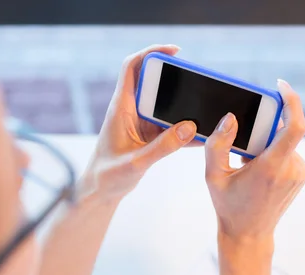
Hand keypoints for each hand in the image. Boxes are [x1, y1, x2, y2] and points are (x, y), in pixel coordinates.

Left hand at [82, 45, 196, 201]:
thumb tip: (190, 127)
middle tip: (198, 81)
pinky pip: (169, 125)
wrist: (99, 191)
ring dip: (183, 106)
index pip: (132, 67)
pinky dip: (184, 128)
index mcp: (121, 108)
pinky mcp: (148, 135)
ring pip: (165, 104)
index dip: (151, 52)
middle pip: (153, 81)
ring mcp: (140, 122)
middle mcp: (130, 110)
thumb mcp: (136, 162)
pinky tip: (201, 134)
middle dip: (175, 78)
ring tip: (204, 109)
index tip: (175, 51)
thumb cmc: (107, 176)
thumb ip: (163, 146)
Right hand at [205, 79, 304, 242]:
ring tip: (249, 165)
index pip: (294, 126)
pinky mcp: (302, 174)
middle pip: (282, 131)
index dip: (292, 101)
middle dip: (262, 131)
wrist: (249, 234)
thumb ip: (218, 144)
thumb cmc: (229, 205)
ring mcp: (300, 172)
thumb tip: (231, 118)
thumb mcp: (213, 175)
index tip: (280, 86)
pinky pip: (288, 151)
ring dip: (266, 144)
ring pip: (284, 141)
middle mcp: (292, 169)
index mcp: (272, 167)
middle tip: (244, 148)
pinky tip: (259, 171)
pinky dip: (273, 152)